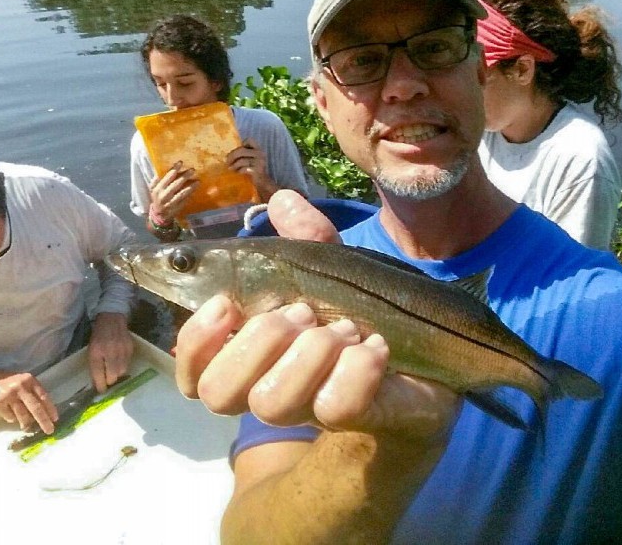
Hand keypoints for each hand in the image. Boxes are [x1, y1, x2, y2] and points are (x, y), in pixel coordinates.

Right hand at [0, 371, 58, 432]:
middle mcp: (20, 386)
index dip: (50, 409)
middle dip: (44, 421)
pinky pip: (10, 417)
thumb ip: (32, 393)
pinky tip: (8, 414)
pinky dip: (11, 419)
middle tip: (49, 431)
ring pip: (23, 415)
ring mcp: (9, 395)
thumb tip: (45, 412)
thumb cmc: (5, 383)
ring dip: (26, 423)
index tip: (55, 419)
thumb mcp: (22, 382)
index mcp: (29, 380)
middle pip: (36, 407)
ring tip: (25, 426)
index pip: (44, 396)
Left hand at [87, 313, 133, 391]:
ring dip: (117, 374)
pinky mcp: (130, 348)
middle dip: (110, 381)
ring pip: (122, 372)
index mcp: (96, 352)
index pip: (98, 374)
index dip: (100, 385)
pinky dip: (123, 366)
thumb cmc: (98, 336)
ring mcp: (121, 350)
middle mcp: (109, 352)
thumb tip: (97, 383)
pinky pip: (128, 364)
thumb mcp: (91, 350)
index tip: (101, 391)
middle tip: (108, 381)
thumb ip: (94, 366)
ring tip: (113, 371)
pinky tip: (119, 362)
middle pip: (112, 376)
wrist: (112, 319)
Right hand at [148, 161, 198, 223]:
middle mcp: (164, 196)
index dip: (174, 169)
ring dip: (190, 187)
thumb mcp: (153, 189)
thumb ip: (156, 180)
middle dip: (184, 176)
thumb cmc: (157, 198)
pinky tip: (195, 189)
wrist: (159, 215)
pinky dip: (190, 194)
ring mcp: (171, 203)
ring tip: (198, 181)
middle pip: (176, 184)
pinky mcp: (177, 208)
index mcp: (158, 189)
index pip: (167, 177)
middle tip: (192, 170)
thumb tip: (161, 170)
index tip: (180, 162)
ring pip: (182, 193)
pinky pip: (185, 200)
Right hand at [175, 190, 458, 440]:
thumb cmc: (362, 313)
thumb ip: (306, 237)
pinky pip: (337, 405)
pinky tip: (377, 347)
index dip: (196, 344)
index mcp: (251, 357)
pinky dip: (358, 368)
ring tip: (348, 328)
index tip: (226, 304)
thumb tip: (282, 201)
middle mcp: (268, 390)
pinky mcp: (354, 421)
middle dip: (261, 339)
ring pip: (273, 402)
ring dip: (311, 351)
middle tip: (305, 311)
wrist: (428, 362)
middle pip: (219, 393)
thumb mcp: (332, 270)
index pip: (193, 374)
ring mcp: (308, 412)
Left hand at [227, 139, 278, 200]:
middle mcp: (260, 154)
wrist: (263, 182)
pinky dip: (239, 171)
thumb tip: (227, 155)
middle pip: (241, 151)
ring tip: (230, 168)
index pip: (250, 140)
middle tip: (226, 161)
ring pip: (242, 160)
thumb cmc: (254, 170)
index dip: (242, 144)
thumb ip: (244, 154)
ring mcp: (260, 162)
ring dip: (234, 165)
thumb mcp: (250, 159)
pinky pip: (244, 168)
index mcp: (258, 149)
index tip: (237, 152)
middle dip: (232, 156)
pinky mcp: (258, 170)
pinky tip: (238, 173)